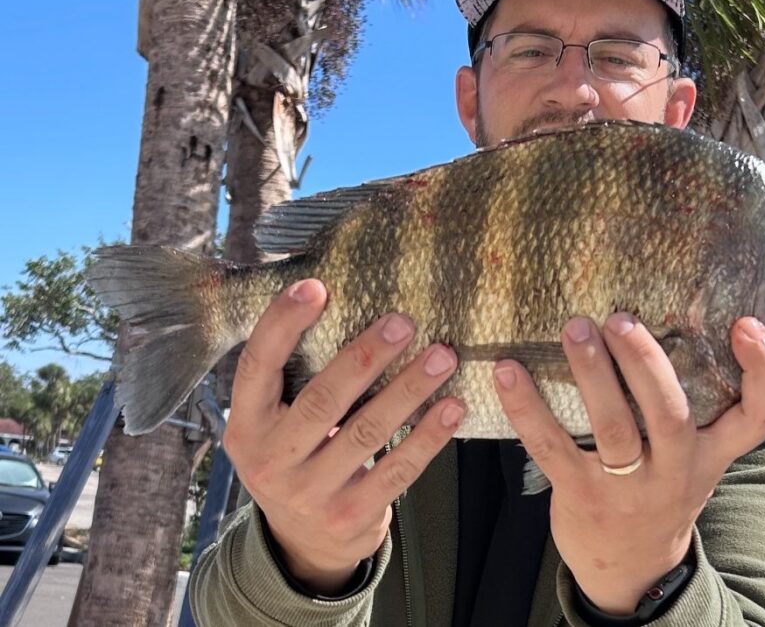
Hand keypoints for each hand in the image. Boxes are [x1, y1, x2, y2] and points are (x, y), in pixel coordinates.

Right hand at [223, 279, 464, 594]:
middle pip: (323, 400)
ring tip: (442, 357)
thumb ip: (292, 380)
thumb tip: (333, 301)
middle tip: (404, 322)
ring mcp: (310, 493)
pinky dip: (428, 436)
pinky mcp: (351, 515)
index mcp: (246, 426)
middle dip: (366, 357)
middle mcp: (271, 461)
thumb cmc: (296, 457)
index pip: (258, 366)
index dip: (283, 324)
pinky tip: (452, 407)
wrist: (301, 543)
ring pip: (367, 432)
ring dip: (409, 390)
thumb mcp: (274, 425)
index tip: (317, 287)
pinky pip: (397, 470)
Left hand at [491, 314, 764, 614]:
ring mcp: (627, 487)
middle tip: (621, 319)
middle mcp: (676, 470)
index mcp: (710, 453)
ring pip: (613, 427)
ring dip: (592, 374)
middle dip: (646, 363)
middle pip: (671, 414)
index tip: (747, 325)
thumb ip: (692, 407)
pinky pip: (551, 446)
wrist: (630, 568)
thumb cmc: (660, 489)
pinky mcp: (580, 494)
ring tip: (575, 329)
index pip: (760, 417)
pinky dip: (527, 407)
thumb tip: (666, 316)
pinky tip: (507, 371)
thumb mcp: (693, 457)